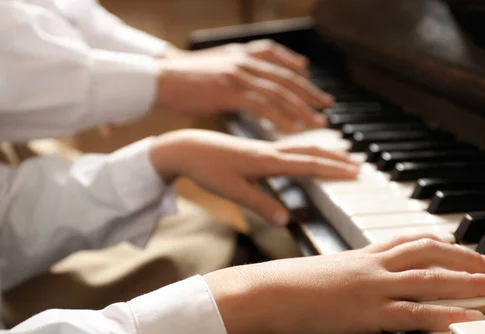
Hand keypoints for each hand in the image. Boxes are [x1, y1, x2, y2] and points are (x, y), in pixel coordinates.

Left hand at [149, 129, 358, 224]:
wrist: (187, 147)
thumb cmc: (207, 169)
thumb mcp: (233, 191)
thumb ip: (260, 204)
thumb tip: (286, 220)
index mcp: (267, 161)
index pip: (308, 164)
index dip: (333, 169)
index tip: (355, 172)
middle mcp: (271, 151)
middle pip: (312, 152)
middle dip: (337, 159)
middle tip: (359, 165)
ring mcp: (265, 148)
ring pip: (303, 148)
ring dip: (325, 152)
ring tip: (343, 157)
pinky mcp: (259, 149)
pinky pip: (292, 148)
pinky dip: (309, 150)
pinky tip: (310, 154)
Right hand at [156, 40, 332, 132]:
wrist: (158, 79)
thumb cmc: (183, 80)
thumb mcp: (215, 70)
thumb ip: (236, 74)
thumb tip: (250, 88)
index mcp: (241, 54)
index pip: (278, 60)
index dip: (299, 72)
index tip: (313, 85)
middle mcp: (243, 62)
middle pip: (286, 78)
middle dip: (309, 92)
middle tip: (327, 106)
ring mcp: (237, 75)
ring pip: (278, 92)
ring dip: (301, 108)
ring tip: (317, 123)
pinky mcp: (229, 91)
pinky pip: (262, 105)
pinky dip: (280, 117)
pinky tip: (292, 128)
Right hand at [204, 234, 484, 333]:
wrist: (264, 293)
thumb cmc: (283, 288)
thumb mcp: (319, 278)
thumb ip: (342, 283)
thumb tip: (348, 294)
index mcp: (359, 256)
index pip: (407, 242)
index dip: (438, 242)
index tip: (459, 244)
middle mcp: (371, 266)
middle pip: (429, 254)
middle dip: (466, 258)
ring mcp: (372, 288)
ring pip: (431, 280)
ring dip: (469, 283)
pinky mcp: (368, 313)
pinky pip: (414, 312)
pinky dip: (444, 314)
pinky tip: (468, 317)